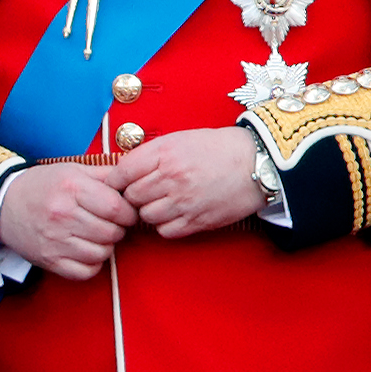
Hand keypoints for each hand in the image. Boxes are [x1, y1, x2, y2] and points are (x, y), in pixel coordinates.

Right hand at [0, 163, 137, 280]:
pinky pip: (86, 271)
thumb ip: (104, 174)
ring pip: (102, 253)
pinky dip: (91, 263)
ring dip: (105, 246)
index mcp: (71, 188)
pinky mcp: (49, 260)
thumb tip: (134, 179)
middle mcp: (63, 214)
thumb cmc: (42, 185)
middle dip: (117, 229)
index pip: (117, 208)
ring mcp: (55, 240)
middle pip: (112, 232)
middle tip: (108, 222)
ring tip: (95, 235)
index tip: (124, 211)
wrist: (4, 204)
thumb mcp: (72, 170)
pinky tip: (85, 249)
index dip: (128, 212)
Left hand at [108, 126, 265, 238]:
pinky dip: (165, 226)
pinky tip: (174, 214)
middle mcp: (172, 178)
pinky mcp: (197, 221)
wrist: (255, 163)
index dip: (116, 180)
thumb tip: (123, 171)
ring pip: (146, 216)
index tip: (117, 183)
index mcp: (164, 153)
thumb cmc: (216, 148)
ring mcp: (184, 202)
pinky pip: (165, 232)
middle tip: (142, 193)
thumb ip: (151, 155)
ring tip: (160, 202)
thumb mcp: (179, 139)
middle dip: (133, 196)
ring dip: (149, 211)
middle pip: (132, 197)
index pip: (122, 172)